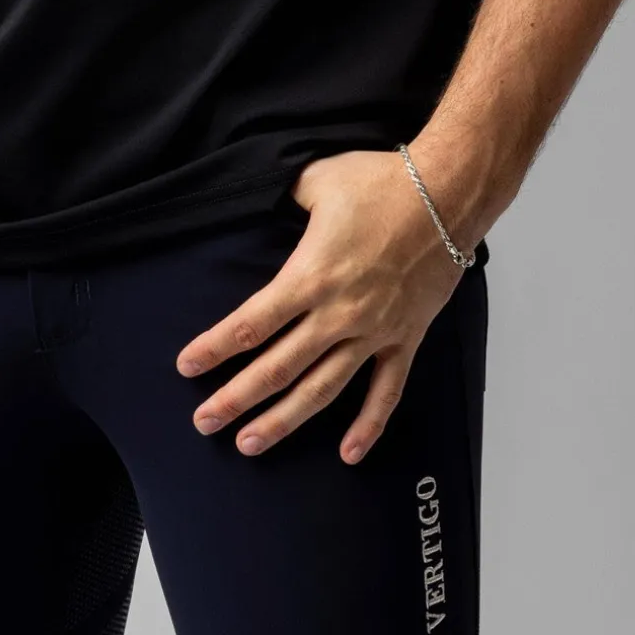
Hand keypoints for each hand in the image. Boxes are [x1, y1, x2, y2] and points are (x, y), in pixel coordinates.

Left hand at [174, 150, 466, 464]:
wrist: (447, 194)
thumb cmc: (381, 182)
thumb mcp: (317, 180)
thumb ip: (285, 197)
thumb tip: (266, 199)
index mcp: (310, 275)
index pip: (251, 322)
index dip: (215, 348)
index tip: (187, 367)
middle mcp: (338, 313)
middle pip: (278, 367)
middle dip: (236, 397)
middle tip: (203, 422)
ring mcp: (373, 331)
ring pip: (322, 389)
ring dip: (284, 420)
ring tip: (249, 444)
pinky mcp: (405, 338)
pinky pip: (386, 391)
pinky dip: (368, 425)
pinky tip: (348, 453)